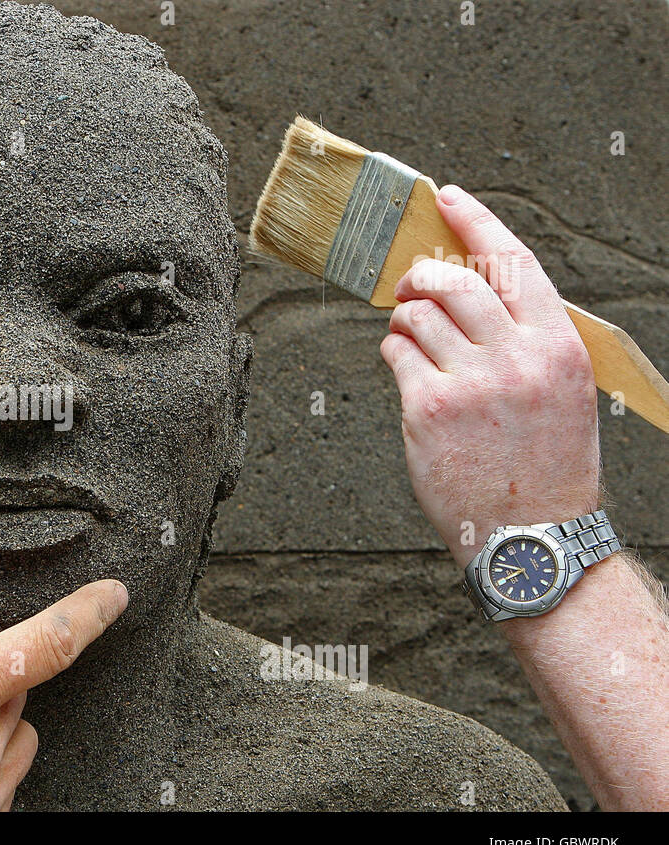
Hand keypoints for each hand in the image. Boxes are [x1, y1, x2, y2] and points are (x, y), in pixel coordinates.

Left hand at [380, 185, 600, 567]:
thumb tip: (475, 292)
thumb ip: (525, 339)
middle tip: (411, 283)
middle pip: (454, 280)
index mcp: (557, 345)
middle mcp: (516, 356)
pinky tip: (404, 367)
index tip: (449, 199)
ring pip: (417, 314)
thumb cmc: (545, 464)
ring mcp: (469, 382)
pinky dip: (393, 351)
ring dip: (404, 317)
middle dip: (422, 273)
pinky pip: (395, 353)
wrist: (533, 536)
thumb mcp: (561, 389)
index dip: (476, 222)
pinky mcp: (427, 409)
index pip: (513, 261)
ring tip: (410, 336)